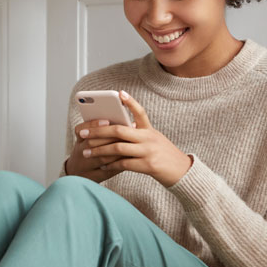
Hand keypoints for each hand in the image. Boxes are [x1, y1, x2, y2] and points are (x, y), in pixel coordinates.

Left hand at [71, 91, 192, 187]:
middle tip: (84, 133)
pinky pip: (123, 164)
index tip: (119, 93)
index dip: (130, 102)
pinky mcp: (148, 166)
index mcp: (150, 130)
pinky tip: (102, 166)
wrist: (182, 173)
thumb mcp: (155, 141)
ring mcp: (148, 151)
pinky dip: (110, 165)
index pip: (140, 112)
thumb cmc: (165, 157)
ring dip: (99, 150)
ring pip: (118, 148)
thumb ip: (139, 136)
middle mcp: (149, 138)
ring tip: (86, 152)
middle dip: (99, 131)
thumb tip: (117, 133)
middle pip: (119, 130)